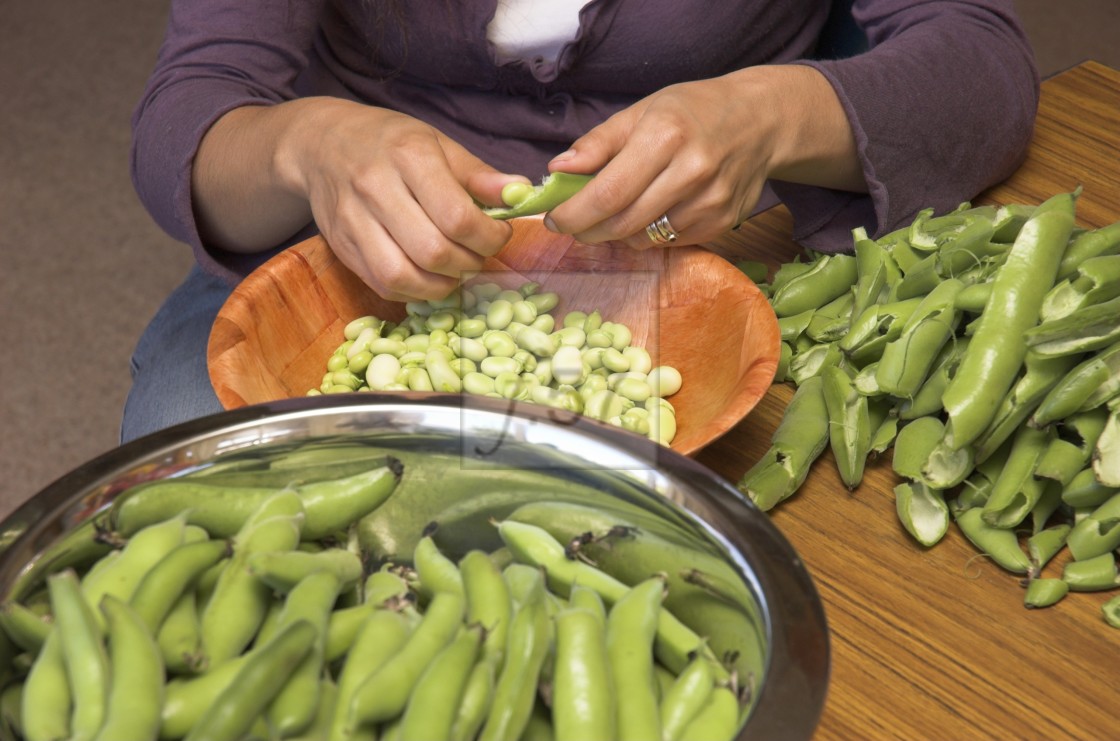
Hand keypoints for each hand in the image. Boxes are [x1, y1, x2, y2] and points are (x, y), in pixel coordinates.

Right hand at [275, 98, 528, 299]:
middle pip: (433, 251)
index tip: (498, 234)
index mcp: (408, 156)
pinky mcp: (341, 246)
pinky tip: (428, 277)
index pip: (458, 217)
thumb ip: (479, 175)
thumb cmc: (390, 142)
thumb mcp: (438, 144)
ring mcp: (353, 221)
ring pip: (404, 276)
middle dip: (469, 263)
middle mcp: (376, 188)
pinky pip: (383, 285)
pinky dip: (414, 291)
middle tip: (478, 254)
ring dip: (441, 285)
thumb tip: (521, 195)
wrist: (321, 144)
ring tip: (455, 270)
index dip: (489, 237)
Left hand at [542, 65, 865, 249]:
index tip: (554, 219)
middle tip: (574, 225)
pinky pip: (669, 242)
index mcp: (665, 136)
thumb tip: (556, 171)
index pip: (607, 193)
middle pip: (623, 223)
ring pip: (645, 238)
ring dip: (619, 233)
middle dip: (589, 230)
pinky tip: (651, 212)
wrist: (761, 120)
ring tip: (615, 213)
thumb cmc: (693, 111)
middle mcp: (692, 170)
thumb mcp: (643, 110)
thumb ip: (598, 143)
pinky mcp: (723, 222)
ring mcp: (712, 201)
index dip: (574, 214)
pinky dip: (650, 234)